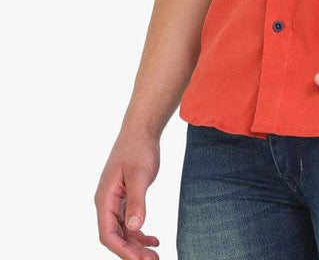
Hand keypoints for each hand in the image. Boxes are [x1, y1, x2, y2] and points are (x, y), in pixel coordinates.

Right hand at [94, 127, 160, 259]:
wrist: (141, 130)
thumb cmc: (138, 148)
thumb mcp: (139, 175)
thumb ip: (136, 201)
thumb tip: (135, 227)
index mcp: (105, 198)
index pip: (108, 234)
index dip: (122, 251)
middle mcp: (106, 202)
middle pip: (116, 236)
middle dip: (131, 252)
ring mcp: (115, 201)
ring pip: (123, 231)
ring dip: (137, 245)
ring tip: (154, 256)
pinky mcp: (124, 197)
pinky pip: (130, 222)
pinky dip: (140, 233)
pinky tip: (154, 240)